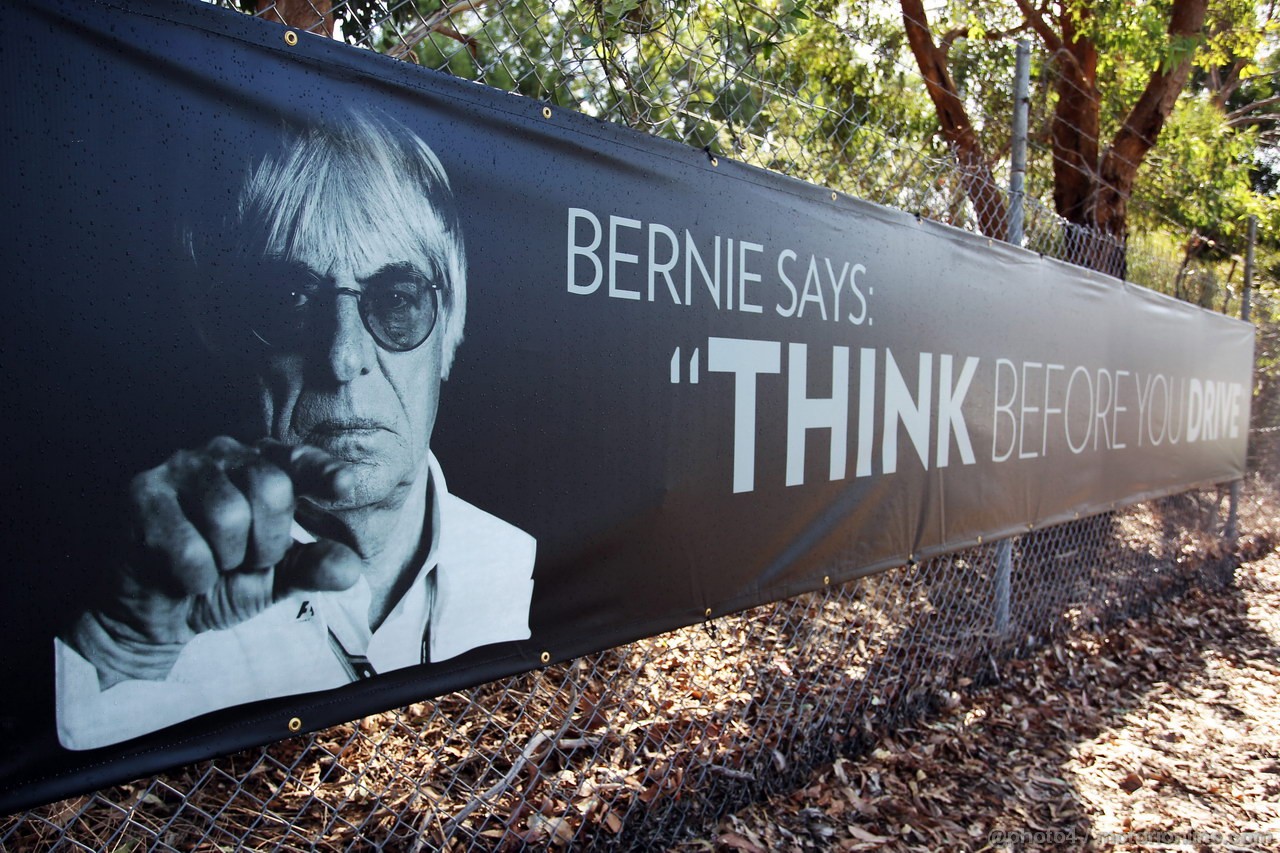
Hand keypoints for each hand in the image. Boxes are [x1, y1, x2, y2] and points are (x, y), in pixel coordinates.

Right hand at [65, 436, 362, 687]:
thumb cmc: (223, 582)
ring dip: (229, 559)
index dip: (323, 471)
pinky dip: (195, 577)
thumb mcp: (279, 577)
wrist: (156, 615)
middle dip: (268, 541)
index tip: (345, 487)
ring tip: (215, 566)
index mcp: (260, 465)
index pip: (298, 460)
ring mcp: (178, 469)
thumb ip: (315, 568)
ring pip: (227, 515)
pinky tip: (183, 577)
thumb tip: (351, 568)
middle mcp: (221, 455)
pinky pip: (189, 547)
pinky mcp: (142, 496)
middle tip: (248, 561)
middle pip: (270, 487)